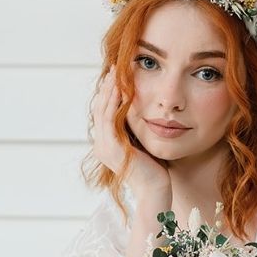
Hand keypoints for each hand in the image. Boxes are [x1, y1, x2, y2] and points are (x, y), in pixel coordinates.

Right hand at [90, 64, 172, 209]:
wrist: (157, 192)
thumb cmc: (156, 169)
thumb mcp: (144, 142)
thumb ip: (137, 127)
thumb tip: (142, 107)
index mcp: (107, 143)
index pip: (104, 111)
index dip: (109, 91)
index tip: (119, 72)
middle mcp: (101, 145)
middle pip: (99, 107)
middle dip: (108, 85)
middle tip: (117, 64)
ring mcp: (105, 148)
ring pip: (103, 110)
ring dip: (111, 89)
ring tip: (119, 71)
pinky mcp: (113, 149)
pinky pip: (110, 119)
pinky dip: (115, 102)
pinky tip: (124, 89)